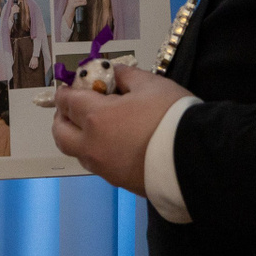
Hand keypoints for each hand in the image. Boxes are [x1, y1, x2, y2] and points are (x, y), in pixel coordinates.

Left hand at [51, 65, 191, 194]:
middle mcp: (92, 145)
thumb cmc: (171, 116)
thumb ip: (126, 76)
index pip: (67, 102)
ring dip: (77, 138)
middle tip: (73, 108)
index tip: (71, 87)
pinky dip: (96, 152)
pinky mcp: (118, 182)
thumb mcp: (150, 84)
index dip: (66, 92)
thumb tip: (112, 73)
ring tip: (95, 126)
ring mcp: (103, 167)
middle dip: (62, 118)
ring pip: (77, 152)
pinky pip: (97, 165)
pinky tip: (113, 143)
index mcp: (95, 117)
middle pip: (60, 133)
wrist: (195, 158)